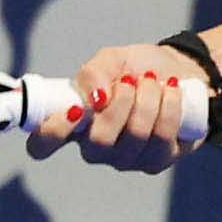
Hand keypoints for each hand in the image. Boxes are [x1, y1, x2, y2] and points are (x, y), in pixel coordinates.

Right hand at [41, 42, 204, 175]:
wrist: (178, 71)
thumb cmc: (136, 69)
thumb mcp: (110, 60)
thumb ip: (94, 73)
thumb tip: (94, 98)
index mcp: (73, 124)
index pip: (42, 145)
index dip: (51, 132)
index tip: (75, 108)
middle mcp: (95, 148)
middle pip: (98, 143)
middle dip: (121, 104)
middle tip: (131, 80)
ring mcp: (125, 159)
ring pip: (134, 138)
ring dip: (148, 100)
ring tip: (152, 81)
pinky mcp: (156, 161)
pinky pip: (161, 139)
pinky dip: (168, 108)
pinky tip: (170, 92)